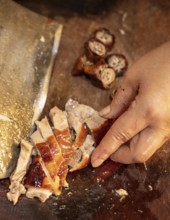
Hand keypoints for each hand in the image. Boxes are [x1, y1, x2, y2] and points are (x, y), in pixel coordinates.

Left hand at [91, 41, 169, 166]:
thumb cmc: (164, 60)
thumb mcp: (135, 75)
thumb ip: (119, 99)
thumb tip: (106, 116)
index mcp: (148, 111)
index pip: (119, 136)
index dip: (105, 150)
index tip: (93, 162)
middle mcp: (163, 125)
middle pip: (139, 154)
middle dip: (120, 156)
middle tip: (108, 147)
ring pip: (150, 148)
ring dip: (132, 147)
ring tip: (118, 134)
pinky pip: (157, 138)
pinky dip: (142, 138)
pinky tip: (134, 125)